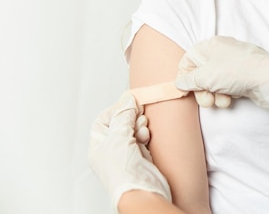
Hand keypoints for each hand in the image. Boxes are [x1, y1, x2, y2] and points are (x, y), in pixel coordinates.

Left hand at [88, 92, 171, 212]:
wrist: (142, 191)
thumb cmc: (123, 172)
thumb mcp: (118, 137)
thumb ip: (123, 115)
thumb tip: (128, 100)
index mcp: (98, 147)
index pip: (103, 121)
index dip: (116, 110)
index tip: (129, 104)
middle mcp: (111, 150)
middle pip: (121, 123)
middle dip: (130, 118)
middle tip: (137, 116)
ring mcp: (127, 154)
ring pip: (134, 130)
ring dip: (139, 126)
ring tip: (142, 130)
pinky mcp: (142, 157)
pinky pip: (144, 139)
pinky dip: (146, 134)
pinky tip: (147, 136)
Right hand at [176, 36, 268, 121]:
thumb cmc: (236, 72)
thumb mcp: (205, 76)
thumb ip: (189, 80)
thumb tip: (181, 82)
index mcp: (209, 45)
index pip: (187, 61)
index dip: (186, 78)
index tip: (188, 91)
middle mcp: (221, 51)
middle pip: (201, 74)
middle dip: (202, 91)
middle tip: (208, 101)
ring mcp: (233, 62)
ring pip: (215, 82)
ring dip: (216, 94)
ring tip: (224, 100)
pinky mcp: (244, 73)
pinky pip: (228, 85)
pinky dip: (228, 92)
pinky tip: (235, 96)